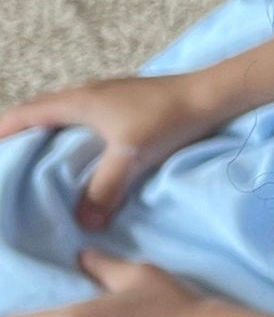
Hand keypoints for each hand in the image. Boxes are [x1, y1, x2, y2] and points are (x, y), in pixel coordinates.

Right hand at [0, 72, 220, 227]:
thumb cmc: (167, 119)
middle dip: (19, 131)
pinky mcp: (123, 104)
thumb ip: (105, 188)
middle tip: (6, 159)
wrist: (209, 96)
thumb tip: (83, 223)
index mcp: (78, 101)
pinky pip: (83, 118)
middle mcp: (86, 94)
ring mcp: (106, 96)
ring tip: (34, 159)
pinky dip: (70, 133)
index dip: (3, 129)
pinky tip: (79, 153)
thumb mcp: (132, 156)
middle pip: (39, 111)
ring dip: (45, 132)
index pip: (26, 113)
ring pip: (62, 114)